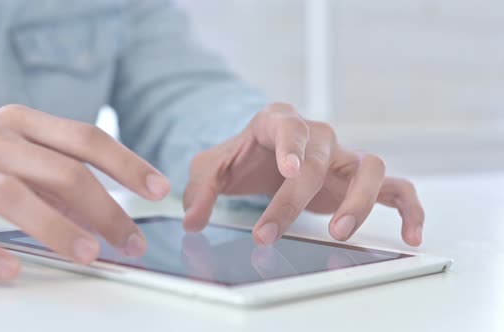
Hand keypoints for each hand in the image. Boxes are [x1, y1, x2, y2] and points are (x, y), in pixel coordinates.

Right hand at [0, 104, 169, 279]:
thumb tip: (106, 212)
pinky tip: (11, 270)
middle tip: (131, 241)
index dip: (127, 164)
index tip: (158, 189)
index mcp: (20, 123)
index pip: (85, 138)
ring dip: (57, 228)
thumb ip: (59, 179)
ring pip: (13, 197)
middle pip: (61, 171)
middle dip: (105, 209)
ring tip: (89, 255)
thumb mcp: (17, 155)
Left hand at [183, 103, 423, 246]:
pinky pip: (398, 188)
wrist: (265, 160)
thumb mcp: (212, 168)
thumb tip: (194, 219)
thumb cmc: (242, 159)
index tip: (288, 169)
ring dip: (359, 200)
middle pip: (320, 159)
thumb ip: (201, 188)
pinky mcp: (359, 179)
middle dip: (293, 200)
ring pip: (371, 167)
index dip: (292, 145)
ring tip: (338, 233)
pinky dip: (409, 208)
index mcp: (279, 122)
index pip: (290, 126)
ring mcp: (343, 156)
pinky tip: (409, 235)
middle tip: (267, 235)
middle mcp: (317, 135)